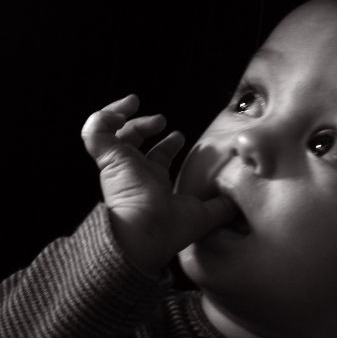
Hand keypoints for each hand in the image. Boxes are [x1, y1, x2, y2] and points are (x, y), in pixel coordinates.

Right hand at [81, 94, 237, 275]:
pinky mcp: (108, 158)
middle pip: (132, 143)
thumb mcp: (205, 215)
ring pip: (109, 134)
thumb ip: (222, 208)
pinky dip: (104, 117)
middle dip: (144, 126)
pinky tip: (122, 111)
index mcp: (152, 184)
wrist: (145, 235)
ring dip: (121, 115)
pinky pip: (94, 132)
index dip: (167, 145)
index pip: (156, 159)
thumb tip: (242, 203)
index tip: (179, 136)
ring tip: (134, 102)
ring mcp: (118, 165)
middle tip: (161, 119)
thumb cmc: (171, 229)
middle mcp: (133, 172)